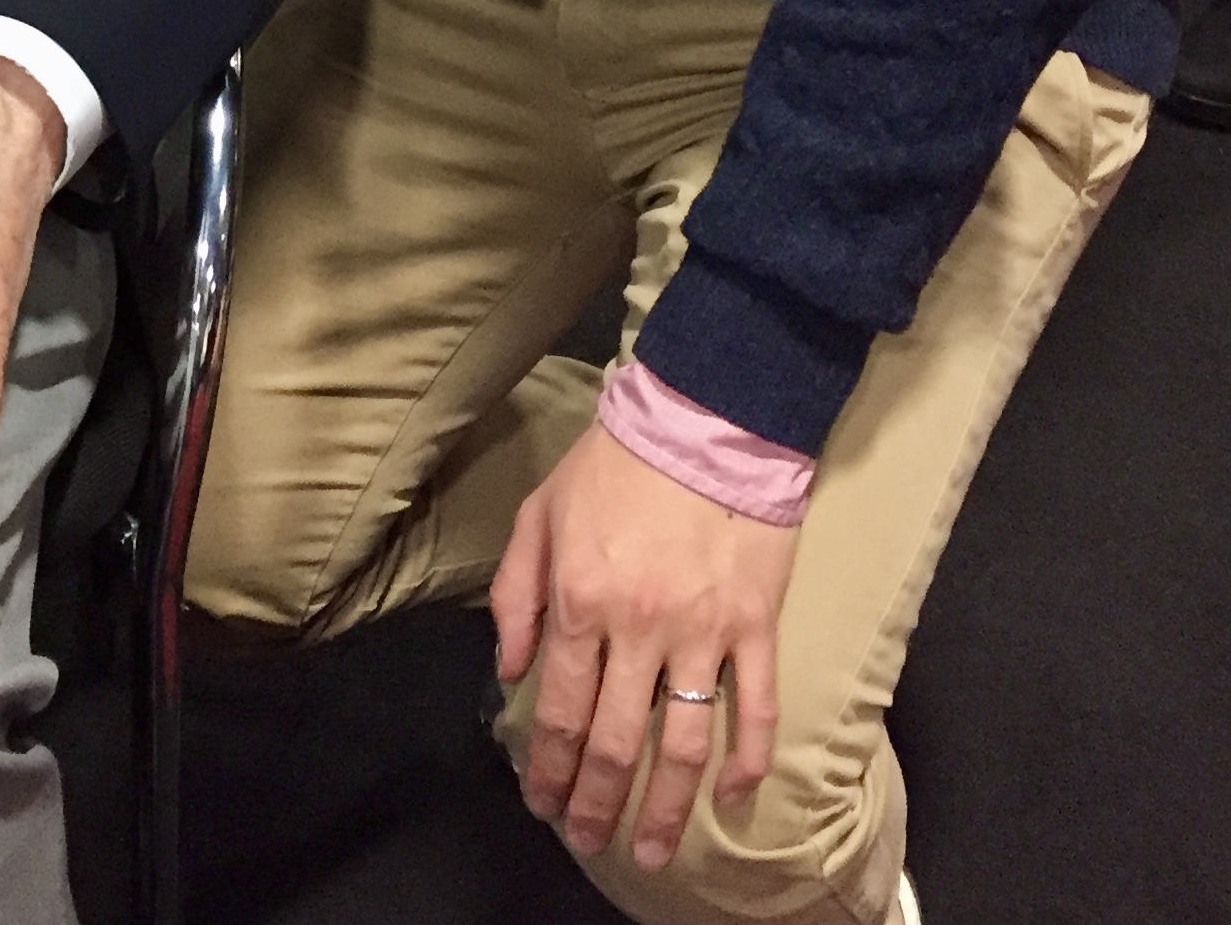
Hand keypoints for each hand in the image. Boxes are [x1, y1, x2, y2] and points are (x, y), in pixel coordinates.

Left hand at [490, 425, 799, 870]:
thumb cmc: (613, 463)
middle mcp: (638, 628)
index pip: (559, 708)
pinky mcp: (755, 626)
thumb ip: (516, 594)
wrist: (703, 418)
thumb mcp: (540, 514)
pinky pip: (754, 708)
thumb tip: (510, 670)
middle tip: (589, 841)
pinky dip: (746, 760)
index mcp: (580, 600)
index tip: (544, 804)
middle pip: (616, 739)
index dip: (550, 767)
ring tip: (650, 848)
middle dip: (597, 802)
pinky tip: (732, 798)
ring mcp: (702, 632)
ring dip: (667, 806)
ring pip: (685, 743)